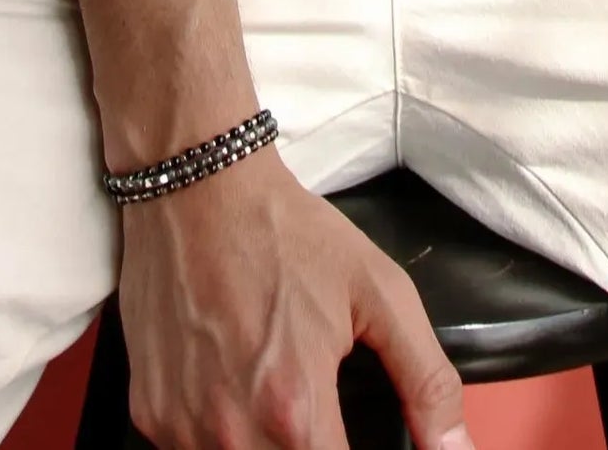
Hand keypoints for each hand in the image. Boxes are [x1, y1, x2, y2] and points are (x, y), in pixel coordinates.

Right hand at [118, 147, 474, 449]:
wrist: (198, 184)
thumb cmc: (282, 231)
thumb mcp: (377, 290)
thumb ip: (426, 380)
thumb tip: (457, 448)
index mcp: (295, 409)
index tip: (353, 435)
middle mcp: (232, 432)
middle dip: (311, 448)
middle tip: (317, 412)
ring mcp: (183, 427)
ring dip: (266, 448)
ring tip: (276, 394)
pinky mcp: (150, 414)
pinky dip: (220, 437)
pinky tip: (235, 390)